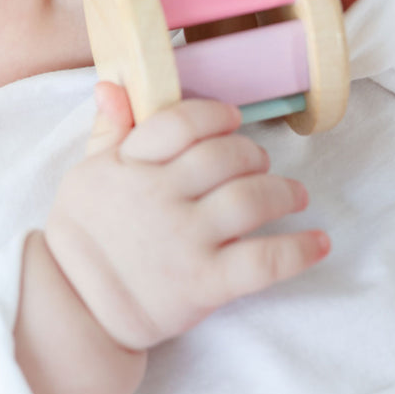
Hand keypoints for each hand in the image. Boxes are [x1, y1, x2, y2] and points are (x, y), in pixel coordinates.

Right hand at [44, 84, 327, 350]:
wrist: (75, 307)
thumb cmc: (83, 237)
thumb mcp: (85, 174)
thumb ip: (108, 131)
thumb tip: (112, 86)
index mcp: (130, 165)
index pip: (182, 123)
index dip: (215, 116)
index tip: (231, 120)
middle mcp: (161, 196)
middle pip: (225, 157)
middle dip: (252, 155)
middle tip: (260, 164)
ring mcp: (186, 240)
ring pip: (251, 200)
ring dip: (283, 192)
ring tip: (294, 195)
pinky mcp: (204, 284)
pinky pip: (264, 261)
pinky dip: (298, 250)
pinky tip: (319, 242)